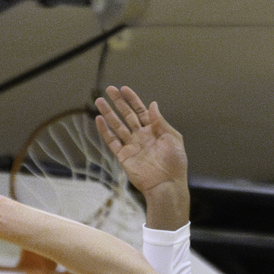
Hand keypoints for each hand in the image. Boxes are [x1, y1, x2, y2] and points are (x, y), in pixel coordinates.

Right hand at [94, 88, 188, 223]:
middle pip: (127, 115)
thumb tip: (153, 104)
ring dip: (108, 114)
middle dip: (118, 102)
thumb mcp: (172, 138)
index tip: (124, 89)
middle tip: (109, 89)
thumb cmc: (175, 163)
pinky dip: (105, 131)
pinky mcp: (124, 157)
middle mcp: (141, 136)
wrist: (167, 185)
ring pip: (117, 126)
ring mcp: (131, 146)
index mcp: (154, 131)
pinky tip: (99, 120)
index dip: (132, 100)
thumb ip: (160, 121)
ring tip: (99, 101)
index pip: (141, 111)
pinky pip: (112, 142)